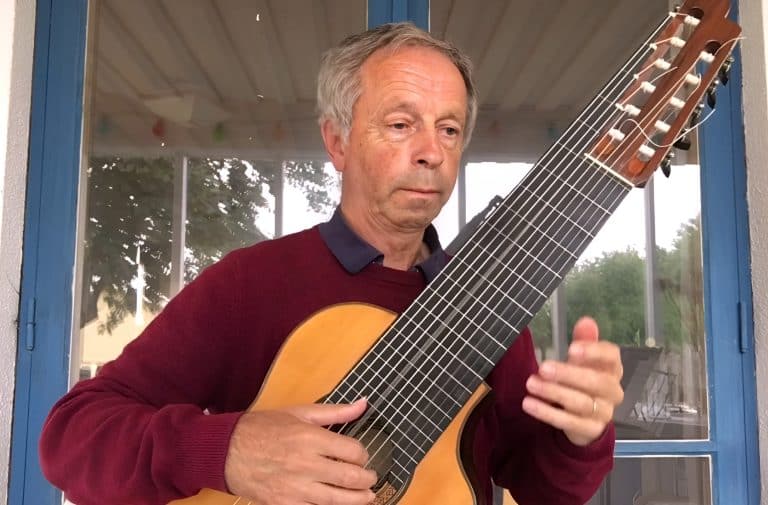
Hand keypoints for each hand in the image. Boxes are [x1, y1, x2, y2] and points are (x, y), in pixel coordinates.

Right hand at [224, 398, 377, 503]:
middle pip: (349, 478)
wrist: (226, 451)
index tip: (363, 456)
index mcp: (310, 438)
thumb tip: (363, 403)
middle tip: (371, 479)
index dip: (363, 455)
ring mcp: (295, 488)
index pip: (352, 451)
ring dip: (357, 500)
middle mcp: (305, 464)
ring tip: (366, 496)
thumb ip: (336, 411)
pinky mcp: (285, 504)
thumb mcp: (299, 413)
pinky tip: (337, 504)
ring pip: (337, 500)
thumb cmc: (262, 429)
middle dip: (367, 480)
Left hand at [522, 317, 623, 445]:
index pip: (611, 356)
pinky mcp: (590, 430)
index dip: (594, 352)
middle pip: (596, 382)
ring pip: (582, 403)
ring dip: (554, 393)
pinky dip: (548, 413)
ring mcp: (604, 413)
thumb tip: (587, 321)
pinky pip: (570, 423)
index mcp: (612, 368)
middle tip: (543, 368)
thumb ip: (584, 341)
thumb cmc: (582, 381)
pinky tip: (529, 404)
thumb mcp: (581, 360)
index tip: (572, 348)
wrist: (585, 418)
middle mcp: (612, 391)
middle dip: (568, 374)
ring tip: (530, 384)